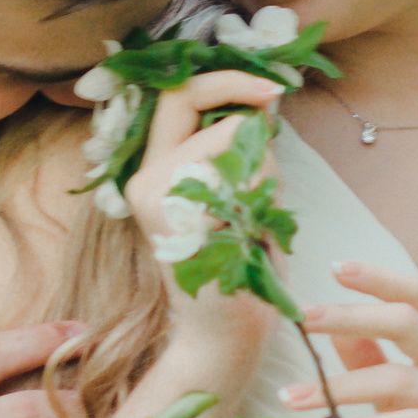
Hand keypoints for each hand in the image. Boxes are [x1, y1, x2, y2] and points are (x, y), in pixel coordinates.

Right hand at [122, 70, 283, 360]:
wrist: (225, 338)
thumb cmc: (239, 271)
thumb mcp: (238, 197)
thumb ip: (238, 149)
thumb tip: (263, 100)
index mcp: (155, 169)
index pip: (178, 93)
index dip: (227, 79)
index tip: (272, 89)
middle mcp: (145, 178)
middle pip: (202, 103)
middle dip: (249, 122)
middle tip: (267, 166)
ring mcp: (154, 196)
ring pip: (234, 138)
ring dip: (266, 172)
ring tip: (254, 222)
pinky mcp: (175, 215)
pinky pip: (241, 175)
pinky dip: (263, 200)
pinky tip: (251, 237)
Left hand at [285, 262, 417, 417]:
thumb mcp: (404, 397)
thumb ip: (373, 362)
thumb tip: (334, 328)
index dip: (379, 278)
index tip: (336, 267)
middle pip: (408, 323)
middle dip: (351, 316)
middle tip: (303, 318)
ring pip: (400, 378)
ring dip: (340, 387)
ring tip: (293, 396)